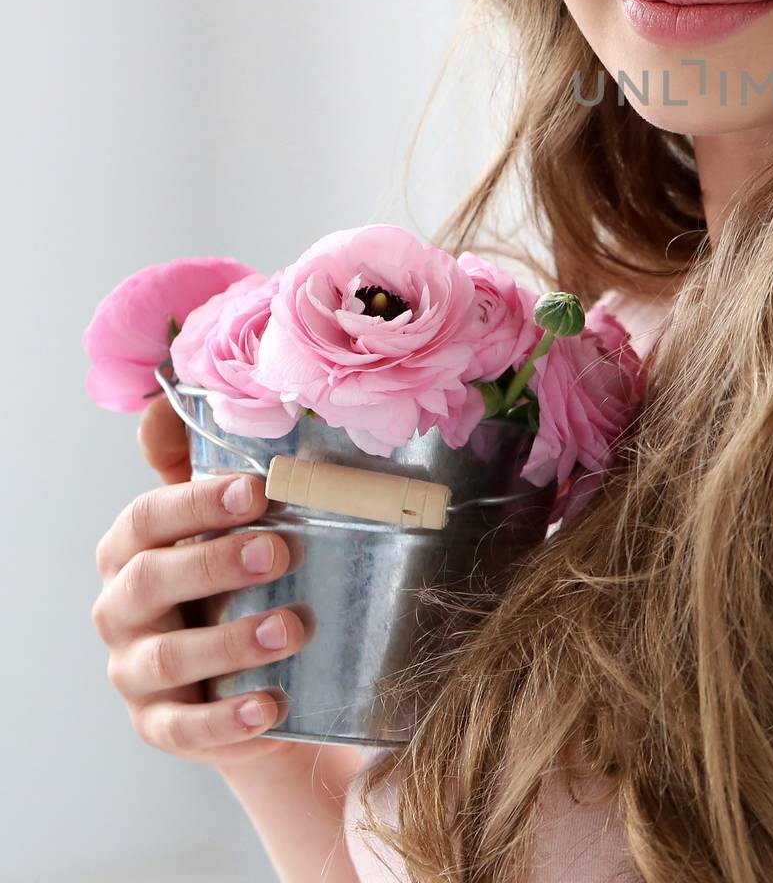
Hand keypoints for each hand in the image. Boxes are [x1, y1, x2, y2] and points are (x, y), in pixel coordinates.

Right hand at [90, 395, 307, 768]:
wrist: (249, 667)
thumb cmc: (236, 574)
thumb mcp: (224, 520)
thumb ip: (201, 463)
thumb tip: (165, 403)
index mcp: (132, 548)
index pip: (147, 518)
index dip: (196, 502)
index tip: (256, 490)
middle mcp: (121, 607)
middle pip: (150, 582)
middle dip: (214, 563)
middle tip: (281, 553)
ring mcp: (134, 671)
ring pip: (168, 658)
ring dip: (230, 642)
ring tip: (291, 629)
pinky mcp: (159, 725)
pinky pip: (185, 728)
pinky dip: (228, 720)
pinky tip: (273, 706)